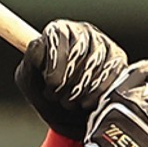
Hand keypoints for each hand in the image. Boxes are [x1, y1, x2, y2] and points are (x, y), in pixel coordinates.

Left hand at [15, 20, 128, 138]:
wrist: (68, 116)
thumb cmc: (46, 93)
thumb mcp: (29, 79)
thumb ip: (31, 60)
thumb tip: (38, 44)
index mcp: (58, 31)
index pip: (58, 37)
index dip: (54, 65)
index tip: (50, 85)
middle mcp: (83, 31)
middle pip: (79, 50)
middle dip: (66, 82)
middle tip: (58, 98)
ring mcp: (103, 44)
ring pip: (95, 63)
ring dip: (80, 90)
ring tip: (69, 102)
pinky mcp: (118, 60)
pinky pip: (111, 73)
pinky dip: (96, 94)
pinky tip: (86, 103)